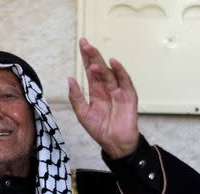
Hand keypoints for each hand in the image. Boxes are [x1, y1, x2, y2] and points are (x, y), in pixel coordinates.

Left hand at [68, 38, 138, 159]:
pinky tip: (113, 63)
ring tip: (92, 55)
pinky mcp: (129, 96)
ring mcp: (118, 91)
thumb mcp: (83, 114)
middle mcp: (107, 89)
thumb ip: (76, 97)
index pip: (90, 72)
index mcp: (95, 92)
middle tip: (85, 44)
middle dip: (92, 56)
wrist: (115, 144)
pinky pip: (124, 81)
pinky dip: (120, 72)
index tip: (81, 45)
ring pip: (109, 73)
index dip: (86, 59)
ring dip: (101, 64)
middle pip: (99, 68)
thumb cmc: (100, 130)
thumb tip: (70, 79)